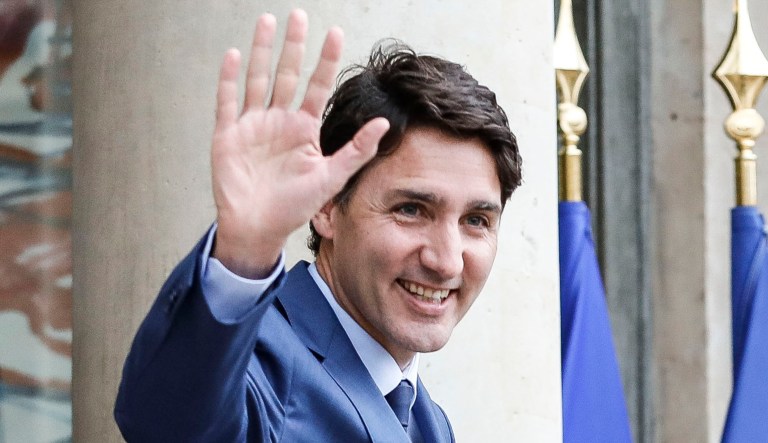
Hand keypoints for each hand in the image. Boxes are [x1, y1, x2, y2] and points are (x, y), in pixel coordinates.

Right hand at [211, 9, 388, 277]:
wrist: (259, 228)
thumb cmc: (294, 206)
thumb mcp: (331, 178)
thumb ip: (356, 150)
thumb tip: (384, 123)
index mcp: (304, 128)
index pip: (317, 86)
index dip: (325, 60)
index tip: (335, 32)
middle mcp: (279, 120)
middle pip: (287, 74)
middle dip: (293, 46)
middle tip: (299, 15)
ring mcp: (252, 125)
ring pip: (257, 79)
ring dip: (261, 51)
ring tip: (267, 22)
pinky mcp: (228, 135)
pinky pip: (228, 102)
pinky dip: (230, 80)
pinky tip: (234, 56)